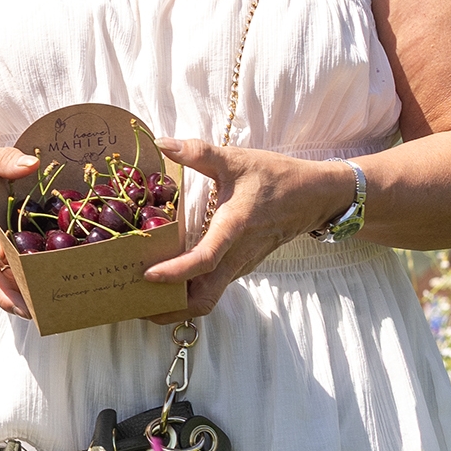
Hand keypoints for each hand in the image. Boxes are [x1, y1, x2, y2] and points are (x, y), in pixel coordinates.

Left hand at [147, 138, 349, 316]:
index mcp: (234, 228)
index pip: (205, 260)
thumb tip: (160, 142)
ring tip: (141, 296)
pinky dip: (188, 291)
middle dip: (170, 308)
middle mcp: (238, 256)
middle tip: (135, 303)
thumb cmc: (276, 176)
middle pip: (203, 299)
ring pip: (208, 297)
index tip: (148, 275)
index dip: (176, 272)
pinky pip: (213, 286)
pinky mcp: (241, 265)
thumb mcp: (237, 159)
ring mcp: (241, 264)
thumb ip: (198, 153)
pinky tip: (165, 280)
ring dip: (177, 303)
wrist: (315, 195)